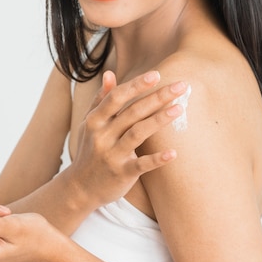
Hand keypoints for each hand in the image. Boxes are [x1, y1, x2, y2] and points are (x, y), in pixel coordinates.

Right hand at [69, 70, 186, 207]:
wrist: (80, 188)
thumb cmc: (90, 150)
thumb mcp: (90, 124)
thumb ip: (101, 99)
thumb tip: (109, 73)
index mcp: (95, 120)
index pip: (116, 97)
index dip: (136, 85)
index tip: (156, 75)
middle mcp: (102, 136)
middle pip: (132, 112)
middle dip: (157, 97)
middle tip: (181, 86)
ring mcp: (111, 155)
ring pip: (137, 133)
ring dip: (159, 120)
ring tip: (178, 109)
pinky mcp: (121, 174)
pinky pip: (141, 165)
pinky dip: (157, 159)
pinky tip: (173, 153)